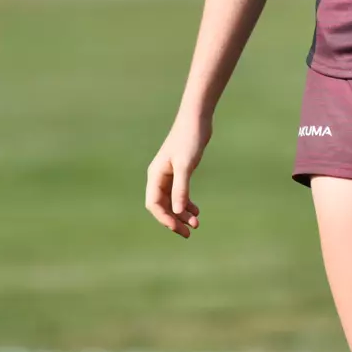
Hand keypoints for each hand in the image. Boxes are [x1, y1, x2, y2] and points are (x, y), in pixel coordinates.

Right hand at [145, 113, 210, 237]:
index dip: (164, 219)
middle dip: (174, 220)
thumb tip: (178, 211)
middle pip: (163, 206)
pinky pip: (179, 193)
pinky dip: (187, 203)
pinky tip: (196, 211)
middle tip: (190, 233)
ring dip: (182, 214)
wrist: (197, 118)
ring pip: (172, 201)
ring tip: (197, 224)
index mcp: (156, 175)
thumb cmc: (189, 139)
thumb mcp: (185, 165)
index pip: (154, 204)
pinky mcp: (180, 171)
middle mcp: (159, 176)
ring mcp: (169, 174)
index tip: (179, 229)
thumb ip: (181, 188)